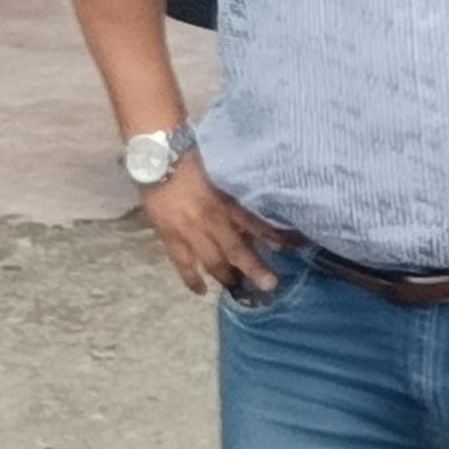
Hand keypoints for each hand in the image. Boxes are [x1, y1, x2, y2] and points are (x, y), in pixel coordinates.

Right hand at [139, 153, 281, 297]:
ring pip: (213, 261)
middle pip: (237, 249)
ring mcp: (190, 231)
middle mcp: (211, 219)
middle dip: (254, 269)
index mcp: (225, 200)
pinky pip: (183, 264)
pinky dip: (192, 279)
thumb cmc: (192, 159)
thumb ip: (237, 191)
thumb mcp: (222, 171)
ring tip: (240, 289)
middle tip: (270, 285)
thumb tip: (259, 206)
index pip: (255, 222)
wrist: (157, 157)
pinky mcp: (171, 237)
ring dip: (228, 277)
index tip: (292, 248)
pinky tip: (201, 291)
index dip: (273, 237)